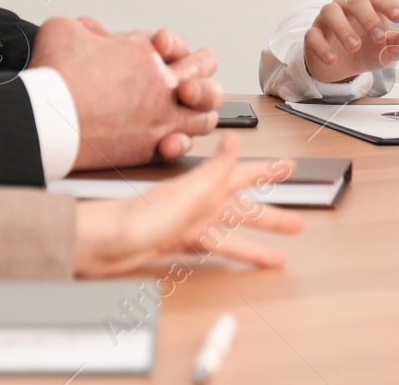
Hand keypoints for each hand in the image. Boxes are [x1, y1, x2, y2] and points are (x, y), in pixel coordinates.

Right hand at [31, 16, 222, 170]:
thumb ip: (86, 30)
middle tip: (188, 77)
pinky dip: (179, 143)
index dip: (167, 43)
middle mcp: (162, 85)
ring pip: (203, 113)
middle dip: (200, 68)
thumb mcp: (65, 30)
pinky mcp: (150, 147)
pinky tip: (169, 141)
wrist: (46, 118)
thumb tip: (88, 32)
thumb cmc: (55, 78)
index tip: (155, 47)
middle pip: (204, 71)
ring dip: (199, 111)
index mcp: (146, 53)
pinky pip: (183, 145)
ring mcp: (161, 117)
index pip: (173, 43)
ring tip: (187, 112)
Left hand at [73, 134, 304, 276]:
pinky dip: (228, 255)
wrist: (101, 243)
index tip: (289, 166)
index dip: (269, 171)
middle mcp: (201, 203)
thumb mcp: (186, 192)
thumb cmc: (137, 217)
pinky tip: (234, 261)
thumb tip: (235, 138)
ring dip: (257, 244)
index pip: (246, 174)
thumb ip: (215, 168)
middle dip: (273, 215)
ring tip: (279, 257)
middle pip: (246, 210)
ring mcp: (190, 223)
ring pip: (233, 233)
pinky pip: (212, 250)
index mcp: (207, 187)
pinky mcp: (176, 243)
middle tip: (297, 222)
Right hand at [302, 0, 398, 83]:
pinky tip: (332, 59)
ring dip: (342, 28)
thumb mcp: (390, 46)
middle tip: (378, 35)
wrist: (341, 66)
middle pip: (355, 1)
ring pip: (330, 12)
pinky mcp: (313, 35)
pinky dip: (321, 46)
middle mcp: (346, 5)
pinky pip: (312, 35)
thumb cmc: (368, 48)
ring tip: (354, 45)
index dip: (390, 5)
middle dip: (368, 16)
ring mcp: (327, 19)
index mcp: (368, 3)